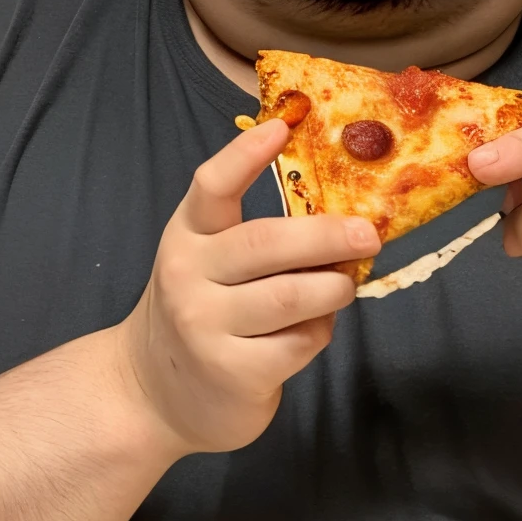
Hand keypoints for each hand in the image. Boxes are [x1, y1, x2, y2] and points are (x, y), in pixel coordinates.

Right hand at [121, 119, 381, 455]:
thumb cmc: (203, 314)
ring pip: (290, 295)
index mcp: (187, 236)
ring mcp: (205, 325)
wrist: (153, 394)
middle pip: (265, 242)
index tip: (282, 126)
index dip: (246, 154)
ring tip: (343, 287)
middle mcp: (188, 275)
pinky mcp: (232, 371)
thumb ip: (259, 240)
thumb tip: (343, 222)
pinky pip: (297, 342)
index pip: (212, 185)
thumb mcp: (211, 264)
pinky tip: (311, 331)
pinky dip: (317, 333)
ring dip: (332, 289)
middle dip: (326, 235)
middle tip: (368, 235)